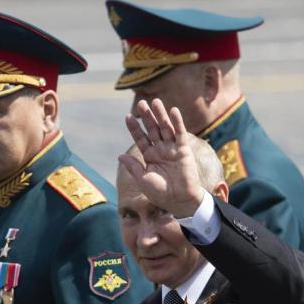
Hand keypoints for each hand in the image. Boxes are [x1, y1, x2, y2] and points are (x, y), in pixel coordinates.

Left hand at [118, 99, 203, 217]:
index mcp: (149, 157)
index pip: (141, 138)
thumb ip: (134, 167)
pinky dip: (177, 122)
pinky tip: (173, 111)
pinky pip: (180, 133)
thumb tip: (120, 155)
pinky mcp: (184, 150)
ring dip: (161, 115)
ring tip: (155, 102)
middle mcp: (160, 150)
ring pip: (165, 128)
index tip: (128, 117)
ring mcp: (172, 149)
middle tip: (140, 103)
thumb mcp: (143, 179)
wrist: (180, 201)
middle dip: (147, 117)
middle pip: (152, 129)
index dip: (135, 128)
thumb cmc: (161, 194)